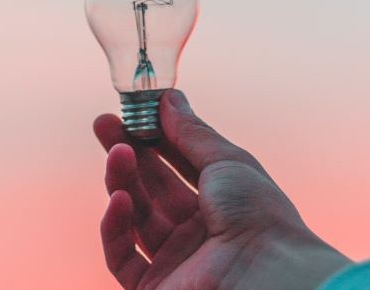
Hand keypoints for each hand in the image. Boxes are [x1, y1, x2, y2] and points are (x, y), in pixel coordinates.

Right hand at [94, 89, 350, 289]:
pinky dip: (116, 225)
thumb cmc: (257, 215)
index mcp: (220, 201)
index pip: (177, 164)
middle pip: (151, 186)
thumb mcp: (227, 161)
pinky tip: (120, 199)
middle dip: (127, 152)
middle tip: (104, 123)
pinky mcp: (154, 286)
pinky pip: (122, 254)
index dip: (154, 137)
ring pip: (135, 215)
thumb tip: (168, 97)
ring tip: (117, 152)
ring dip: (122, 181)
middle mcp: (197, 230)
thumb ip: (191, 132)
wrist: (265, 274)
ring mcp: (174, 258)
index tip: (132, 110)